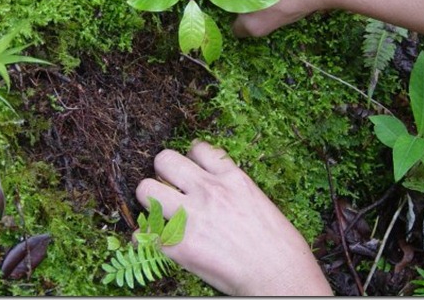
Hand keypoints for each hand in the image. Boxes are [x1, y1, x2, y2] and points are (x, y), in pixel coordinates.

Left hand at [136, 141, 332, 295]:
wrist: (280, 276)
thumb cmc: (280, 245)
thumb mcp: (258, 200)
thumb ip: (232, 188)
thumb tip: (217, 188)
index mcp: (231, 177)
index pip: (197, 148)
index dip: (190, 158)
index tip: (191, 170)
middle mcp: (208, 190)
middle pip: (164, 160)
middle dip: (162, 173)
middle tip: (169, 188)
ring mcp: (191, 216)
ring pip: (145, 190)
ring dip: (149, 201)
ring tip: (159, 213)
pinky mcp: (180, 246)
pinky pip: (143, 234)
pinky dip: (145, 239)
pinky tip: (156, 243)